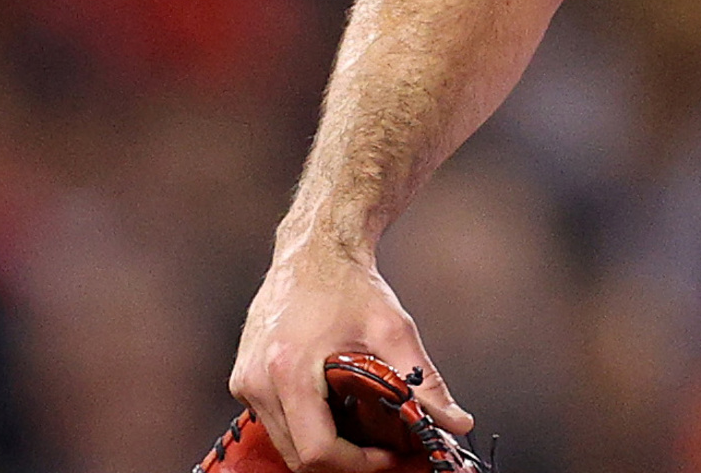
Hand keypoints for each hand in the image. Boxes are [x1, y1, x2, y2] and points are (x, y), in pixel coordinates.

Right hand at [228, 243, 471, 472]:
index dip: (357, 464)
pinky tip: (337, 414)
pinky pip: (274, 422)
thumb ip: (426, 383)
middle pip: (297, 455)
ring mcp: (245, 381)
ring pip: (284, 443)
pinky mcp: (244, 379)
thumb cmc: (348, 284)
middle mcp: (257, 381)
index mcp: (289, 370)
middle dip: (343, 462)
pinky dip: (306, 428)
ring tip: (364, 434)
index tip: (389, 456)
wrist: (314, 250)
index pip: (317, 450)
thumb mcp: (394, 331)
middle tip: (383, 453)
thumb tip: (456, 422)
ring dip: (323, 448)